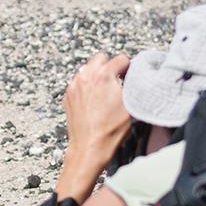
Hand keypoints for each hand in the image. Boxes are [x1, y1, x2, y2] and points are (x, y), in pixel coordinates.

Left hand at [56, 53, 131, 202]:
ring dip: (97, 75)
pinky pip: (79, 83)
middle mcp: (85, 77)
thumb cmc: (111, 129)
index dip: (129, 68)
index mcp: (103, 75)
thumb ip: (135, 83)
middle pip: (100, 58)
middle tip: (117, 80)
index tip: (130, 77)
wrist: (90, 147)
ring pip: (87, 69)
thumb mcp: (133, 103)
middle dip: (109, 66)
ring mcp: (74, 87)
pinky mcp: (68, 97)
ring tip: (105, 91)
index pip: (121, 59)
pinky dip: (87, 87)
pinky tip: (94, 100)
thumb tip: (137, 75)